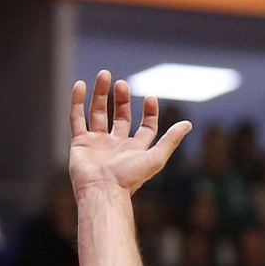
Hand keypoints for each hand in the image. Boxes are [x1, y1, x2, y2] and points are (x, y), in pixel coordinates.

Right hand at [70, 72, 192, 201]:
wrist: (102, 191)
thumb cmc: (129, 178)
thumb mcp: (155, 158)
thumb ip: (170, 140)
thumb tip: (188, 124)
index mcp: (135, 149)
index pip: (145, 127)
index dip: (149, 112)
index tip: (150, 98)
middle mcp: (116, 145)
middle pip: (120, 117)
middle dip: (122, 99)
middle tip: (122, 83)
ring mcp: (97, 143)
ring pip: (98, 113)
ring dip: (101, 94)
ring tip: (104, 74)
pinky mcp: (79, 142)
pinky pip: (76, 118)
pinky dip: (77, 101)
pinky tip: (80, 85)